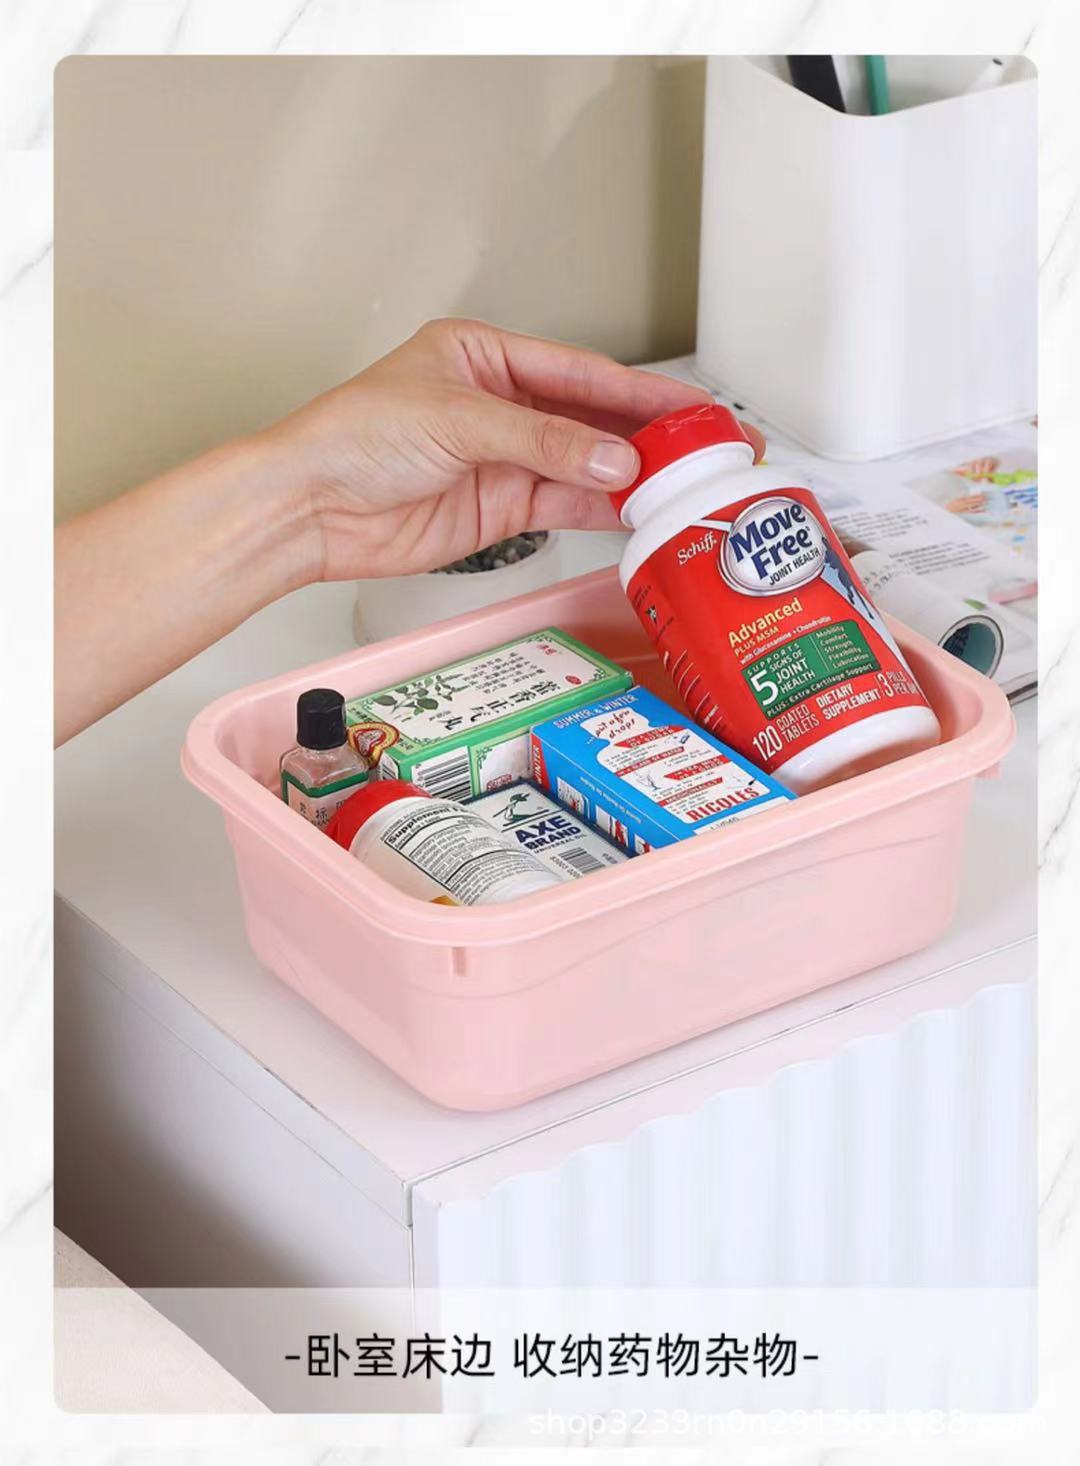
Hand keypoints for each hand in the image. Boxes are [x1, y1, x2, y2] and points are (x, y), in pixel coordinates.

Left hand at [258, 317, 764, 579]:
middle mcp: (501, 406)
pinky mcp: (500, 510)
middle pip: (594, 419)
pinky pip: (565, 504)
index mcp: (487, 357)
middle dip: (653, 434)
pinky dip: (603, 507)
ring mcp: (504, 461)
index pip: (582, 372)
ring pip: (587, 465)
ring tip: (688, 482)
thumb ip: (543, 441)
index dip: (642, 391)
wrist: (308, 508)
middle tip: (711, 447)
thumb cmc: (352, 438)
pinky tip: (639, 507)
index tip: (693, 407)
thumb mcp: (457, 421)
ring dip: (636, 475)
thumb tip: (615, 457)